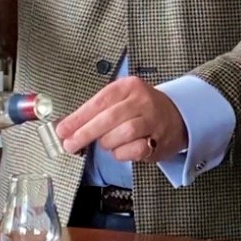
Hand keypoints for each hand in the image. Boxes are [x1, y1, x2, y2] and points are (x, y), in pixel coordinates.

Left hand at [56, 76, 187, 162]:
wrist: (177, 116)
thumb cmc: (141, 109)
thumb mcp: (121, 99)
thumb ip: (96, 111)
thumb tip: (66, 126)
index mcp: (129, 86)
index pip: (99, 101)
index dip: (79, 117)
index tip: (62, 130)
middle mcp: (142, 101)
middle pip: (109, 118)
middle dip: (86, 133)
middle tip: (70, 144)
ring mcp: (153, 120)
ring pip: (123, 133)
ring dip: (107, 143)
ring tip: (104, 143)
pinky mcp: (159, 140)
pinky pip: (135, 150)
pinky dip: (122, 153)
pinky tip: (120, 150)